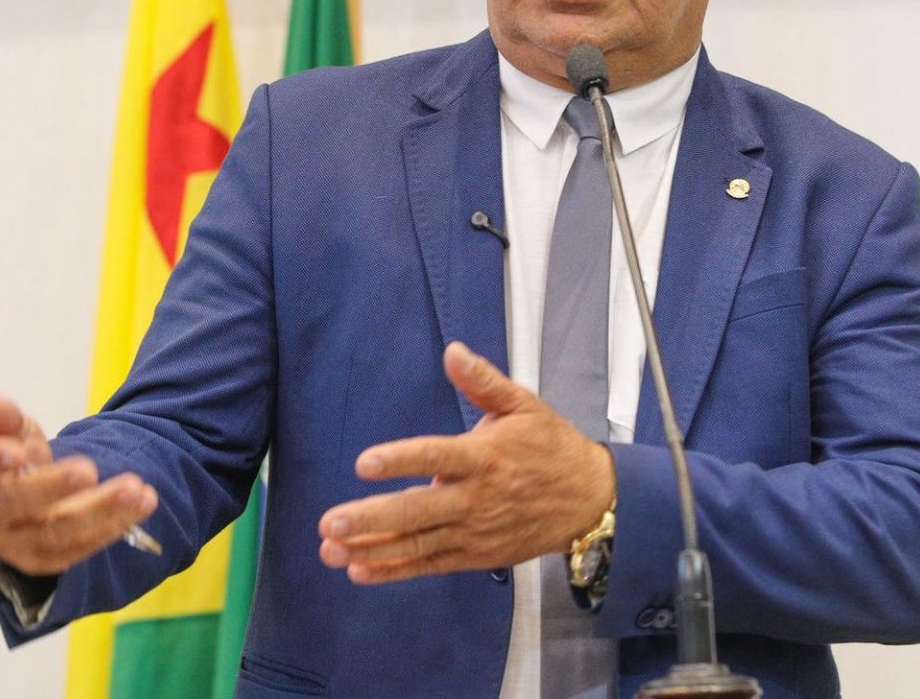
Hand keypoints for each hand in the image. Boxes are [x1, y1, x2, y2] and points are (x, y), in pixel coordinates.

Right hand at [0, 395, 157, 574]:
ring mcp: (15, 543)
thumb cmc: (9, 455)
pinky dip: (116, 524)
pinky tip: (143, 502)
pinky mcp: (46, 559)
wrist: (19, 495)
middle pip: (15, 505)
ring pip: (58, 532)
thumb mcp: (6, 431)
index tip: (20, 451)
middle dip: (53, 487)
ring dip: (101, 509)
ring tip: (136, 488)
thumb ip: (4, 419)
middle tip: (88, 469)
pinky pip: (82, 545)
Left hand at [317, 342, 614, 583]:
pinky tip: (360, 570)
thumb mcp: (524, 406)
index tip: (363, 463)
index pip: (435, 457)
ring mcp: (474, 531)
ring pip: (417, 543)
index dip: (399, 460)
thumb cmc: (552, 447)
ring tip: (330, 551)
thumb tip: (453, 350)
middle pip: (418, 511)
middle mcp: (475, 498)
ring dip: (372, 549)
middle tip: (331, 522)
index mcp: (484, 456)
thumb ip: (483, 381)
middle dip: (372, 518)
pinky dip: (395, 570)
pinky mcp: (475, 555)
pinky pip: (430, 564)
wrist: (589, 500)